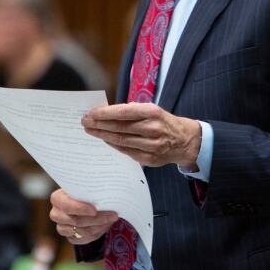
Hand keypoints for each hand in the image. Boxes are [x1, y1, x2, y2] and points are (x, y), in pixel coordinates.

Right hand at [48, 189, 117, 245]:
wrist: (86, 202)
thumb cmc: (85, 191)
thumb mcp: (86, 186)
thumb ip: (90, 189)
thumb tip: (104, 192)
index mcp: (57, 198)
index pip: (66, 206)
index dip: (80, 209)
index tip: (95, 210)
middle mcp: (56, 214)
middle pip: (75, 221)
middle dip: (96, 219)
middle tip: (112, 215)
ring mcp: (62, 227)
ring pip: (82, 231)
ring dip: (99, 225)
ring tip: (111, 218)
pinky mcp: (70, 237)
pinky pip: (84, 239)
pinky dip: (97, 233)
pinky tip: (105, 225)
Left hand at [82, 103, 200, 167]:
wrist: (185, 140)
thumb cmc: (163, 122)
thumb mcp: (152, 110)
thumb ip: (132, 111)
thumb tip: (106, 112)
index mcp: (152, 112)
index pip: (123, 112)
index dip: (105, 113)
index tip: (91, 113)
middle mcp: (152, 129)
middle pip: (119, 128)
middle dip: (99, 124)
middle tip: (85, 122)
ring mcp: (151, 146)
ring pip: (121, 141)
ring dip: (103, 136)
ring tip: (90, 131)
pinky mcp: (149, 159)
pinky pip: (126, 151)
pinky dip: (113, 145)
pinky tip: (105, 140)